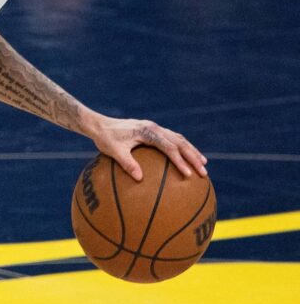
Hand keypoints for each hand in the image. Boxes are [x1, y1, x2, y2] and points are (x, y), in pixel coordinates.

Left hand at [88, 114, 207, 180]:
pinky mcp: (153, 130)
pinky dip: (182, 147)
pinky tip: (187, 158)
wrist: (100, 125)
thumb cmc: (106, 139)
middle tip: (203, 171)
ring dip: (191, 151)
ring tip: (203, 164)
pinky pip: (172, 138)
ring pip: (179, 139)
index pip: (169, 147)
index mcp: (147, 131)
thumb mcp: (114, 151)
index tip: (187, 174)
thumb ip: (127, 164)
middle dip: (193, 156)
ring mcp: (155, 128)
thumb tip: (139, 179)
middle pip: (180, 142)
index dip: (179, 161)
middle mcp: (154, 128)